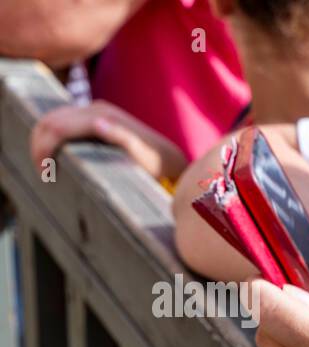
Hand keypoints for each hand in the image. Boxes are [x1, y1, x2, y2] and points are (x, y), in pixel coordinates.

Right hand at [30, 101, 185, 181]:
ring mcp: (93, 112)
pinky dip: (51, 138)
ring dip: (42, 140)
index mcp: (100, 116)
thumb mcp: (141, 154)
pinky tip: (54, 156)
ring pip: (53, 120)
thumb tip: (97, 123)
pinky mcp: (93, 119)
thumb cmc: (154, 162)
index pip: (57, 127)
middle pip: (50, 120)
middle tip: (41, 172)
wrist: (167, 157)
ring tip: (45, 167)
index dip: (44, 148)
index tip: (44, 172)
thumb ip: (121, 137)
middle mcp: (95, 109)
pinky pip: (63, 124)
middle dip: (38, 145)